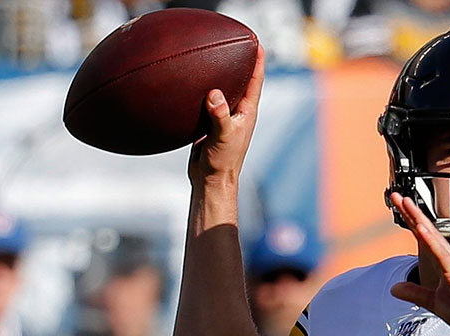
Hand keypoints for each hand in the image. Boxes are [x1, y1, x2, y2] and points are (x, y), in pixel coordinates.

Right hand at [188, 45, 265, 187]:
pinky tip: (192, 83)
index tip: (257, 44)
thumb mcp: (223, 137)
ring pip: (222, 91)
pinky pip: (206, 102)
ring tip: (215, 57)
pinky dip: (202, 91)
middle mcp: (237, 112)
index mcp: (247, 113)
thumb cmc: (223, 162)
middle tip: (238, 43)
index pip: (254, 82)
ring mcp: (223, 117)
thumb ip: (220, 116)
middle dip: (241, 63)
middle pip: (241, 82)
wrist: (211, 179)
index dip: (257, 62)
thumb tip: (214, 94)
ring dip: (220, 76)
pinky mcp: (209, 123)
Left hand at [387, 193, 449, 335]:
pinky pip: (441, 255)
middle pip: (426, 231)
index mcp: (445, 264)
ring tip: (406, 202)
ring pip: (433, 237)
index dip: (411, 221)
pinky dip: (431, 241)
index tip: (399, 206)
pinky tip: (421, 228)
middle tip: (396, 195)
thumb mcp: (435, 303)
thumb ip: (415, 293)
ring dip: (418, 219)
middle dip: (410, 212)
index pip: (424, 238)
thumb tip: (395, 288)